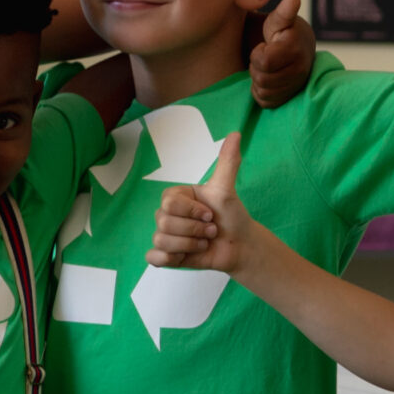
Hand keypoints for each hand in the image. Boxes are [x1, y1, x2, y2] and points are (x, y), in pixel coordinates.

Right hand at [149, 132, 257, 272]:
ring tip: (204, 243)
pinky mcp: (165, 256)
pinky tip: (185, 257)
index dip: (192, 212)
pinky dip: (170, 259)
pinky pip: (153, 257)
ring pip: (162, 240)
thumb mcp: (227, 189)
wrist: (239, 245)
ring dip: (190, 245)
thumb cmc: (231, 216)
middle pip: (164, 223)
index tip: (211, 214)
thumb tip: (235, 134)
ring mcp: (165, 235)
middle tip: (211, 231)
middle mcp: (167, 215)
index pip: (169, 203)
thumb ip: (228, 162)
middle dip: (195, 230)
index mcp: (176, 197)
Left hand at [247, 0, 316, 107]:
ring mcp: (296, 86)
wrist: (297, 48)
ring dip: (258, 79)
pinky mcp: (290, 98)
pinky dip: (261, 91)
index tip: (265, 45)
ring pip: (263, 91)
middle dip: (256, 67)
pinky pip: (266, 101)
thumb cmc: (281, 32)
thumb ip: (284, 12)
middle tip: (264, 56)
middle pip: (262, 79)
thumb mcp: (278, 20)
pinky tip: (267, 78)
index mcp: (295, 49)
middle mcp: (300, 70)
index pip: (263, 62)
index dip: (258, 54)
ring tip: (266, 67)